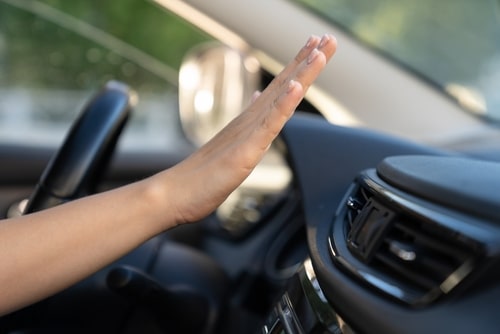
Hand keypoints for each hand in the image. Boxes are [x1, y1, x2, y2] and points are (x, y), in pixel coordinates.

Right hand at [160, 34, 336, 223]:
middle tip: (327, 37)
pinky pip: (268, 124)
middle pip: (285, 85)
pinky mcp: (245, 149)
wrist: (177, 192)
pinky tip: (295, 87)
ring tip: (319, 51)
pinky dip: (283, 104)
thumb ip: (249, 123)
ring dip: (301, 73)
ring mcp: (248, 133)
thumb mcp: (233, 147)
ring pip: (280, 98)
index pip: (280, 89)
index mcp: (250, 121)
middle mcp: (250, 120)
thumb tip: (259, 99)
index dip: (299, 67)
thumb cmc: (202, 175)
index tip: (316, 48)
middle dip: (308, 60)